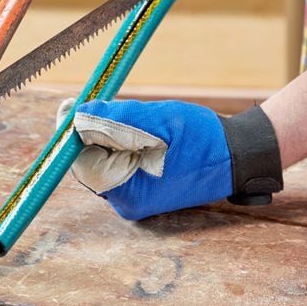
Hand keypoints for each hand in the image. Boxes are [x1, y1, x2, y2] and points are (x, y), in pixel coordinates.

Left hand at [58, 99, 282, 220]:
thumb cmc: (202, 138)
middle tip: (100, 103)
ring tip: (136, 116)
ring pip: (105, 158)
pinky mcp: (144, 189)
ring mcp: (136, 198)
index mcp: (129, 190)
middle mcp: (128, 202)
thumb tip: (75, 116)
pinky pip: (120, 161)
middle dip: (93, 130)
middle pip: (90, 160)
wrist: (237, 155)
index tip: (69, 105)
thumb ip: (114, 118)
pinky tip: (144, 129)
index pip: (82, 160)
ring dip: (110, 134)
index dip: (72, 131)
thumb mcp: (157, 120)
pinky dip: (123, 141)